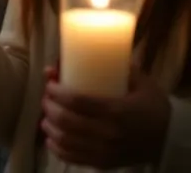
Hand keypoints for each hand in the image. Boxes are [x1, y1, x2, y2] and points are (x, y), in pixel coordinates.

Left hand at [41, 65, 170, 167]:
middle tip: (47, 97)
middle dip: (49, 106)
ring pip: (65, 140)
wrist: (170, 139)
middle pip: (65, 120)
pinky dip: (56, 147)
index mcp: (117, 110)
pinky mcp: (103, 163)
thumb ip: (118, 66)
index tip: (50, 83)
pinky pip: (72, 158)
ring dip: (49, 126)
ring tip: (47, 115)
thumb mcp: (142, 82)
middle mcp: (108, 133)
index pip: (76, 101)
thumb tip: (79, 55)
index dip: (56, 91)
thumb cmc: (153, 107)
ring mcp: (105, 151)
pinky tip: (51, 137)